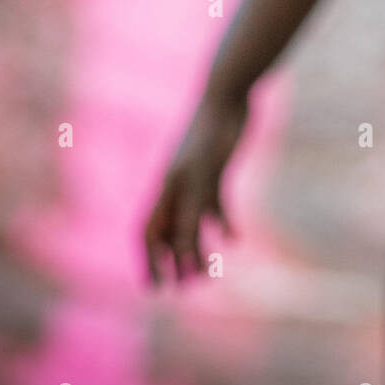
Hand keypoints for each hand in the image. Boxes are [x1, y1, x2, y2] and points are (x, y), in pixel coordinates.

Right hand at [144, 95, 245, 283]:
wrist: (229, 95)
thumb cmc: (211, 135)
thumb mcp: (202, 180)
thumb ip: (192, 217)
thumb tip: (184, 257)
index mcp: (166, 189)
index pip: (150, 233)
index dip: (151, 261)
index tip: (156, 289)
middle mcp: (177, 186)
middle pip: (169, 230)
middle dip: (174, 260)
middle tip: (184, 288)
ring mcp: (197, 178)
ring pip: (192, 221)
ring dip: (198, 246)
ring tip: (207, 274)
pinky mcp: (217, 170)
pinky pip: (215, 203)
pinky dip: (223, 221)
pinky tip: (234, 239)